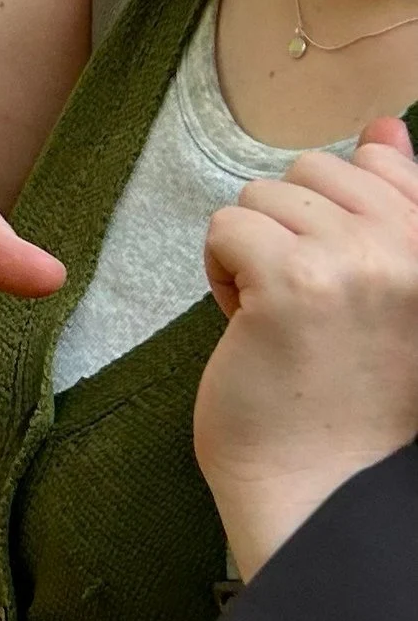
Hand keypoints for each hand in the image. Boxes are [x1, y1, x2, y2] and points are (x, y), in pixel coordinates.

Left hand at [196, 117, 417, 579]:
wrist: (320, 490)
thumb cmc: (350, 395)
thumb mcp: (392, 291)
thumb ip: (392, 205)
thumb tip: (383, 129)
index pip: (381, 166)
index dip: (333, 219)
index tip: (341, 287)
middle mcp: (416, 252)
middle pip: (314, 169)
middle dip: (289, 227)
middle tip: (306, 305)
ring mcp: (359, 262)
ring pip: (262, 195)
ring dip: (253, 251)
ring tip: (282, 318)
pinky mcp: (295, 281)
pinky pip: (227, 226)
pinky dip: (221, 270)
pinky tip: (249, 324)